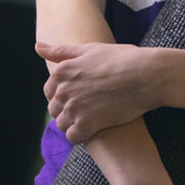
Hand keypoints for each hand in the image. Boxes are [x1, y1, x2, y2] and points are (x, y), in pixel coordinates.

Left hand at [39, 41, 163, 141]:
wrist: (146, 75)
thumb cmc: (122, 58)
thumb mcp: (90, 49)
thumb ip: (60, 51)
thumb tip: (37, 47)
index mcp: (62, 71)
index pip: (49, 91)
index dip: (63, 94)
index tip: (79, 95)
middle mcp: (64, 90)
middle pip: (54, 108)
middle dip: (67, 110)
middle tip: (87, 108)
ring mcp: (75, 108)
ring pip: (62, 124)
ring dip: (72, 124)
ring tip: (90, 119)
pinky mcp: (88, 124)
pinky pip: (73, 137)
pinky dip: (80, 136)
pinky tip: (93, 130)